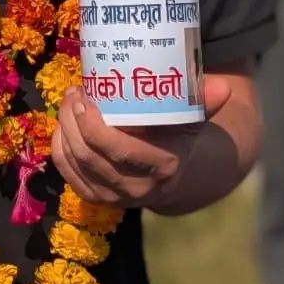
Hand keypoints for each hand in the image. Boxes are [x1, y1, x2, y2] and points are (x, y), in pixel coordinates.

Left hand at [51, 78, 232, 209]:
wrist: (176, 176)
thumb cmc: (179, 137)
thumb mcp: (193, 119)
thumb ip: (204, 101)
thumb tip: (224, 85)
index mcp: (162, 166)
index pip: (117, 149)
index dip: (92, 124)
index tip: (85, 95)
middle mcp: (136, 189)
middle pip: (89, 155)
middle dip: (73, 120)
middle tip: (73, 93)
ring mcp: (113, 197)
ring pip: (74, 162)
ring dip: (63, 128)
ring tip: (68, 103)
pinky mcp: (96, 198)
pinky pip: (67, 172)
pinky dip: (59, 146)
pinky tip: (63, 125)